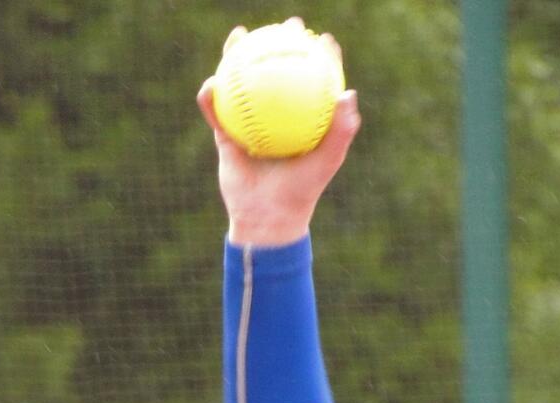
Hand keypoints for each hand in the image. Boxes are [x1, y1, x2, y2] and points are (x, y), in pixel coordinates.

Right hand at [198, 22, 360, 247]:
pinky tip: (211, 84)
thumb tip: (348, 93)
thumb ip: (341, 131)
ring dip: (238, 56)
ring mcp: (252, 125)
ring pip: (243, 83)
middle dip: (281, 43)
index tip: (321, 39)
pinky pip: (217, 111)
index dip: (321, 58)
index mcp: (304, 122)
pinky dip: (212, 98)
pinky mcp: (228, 136)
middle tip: (286, 26)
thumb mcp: (325, 163)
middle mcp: (279, 119)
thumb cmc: (300, 192)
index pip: (315, 83)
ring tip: (239, 37)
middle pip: (278, 73)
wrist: (267, 219)